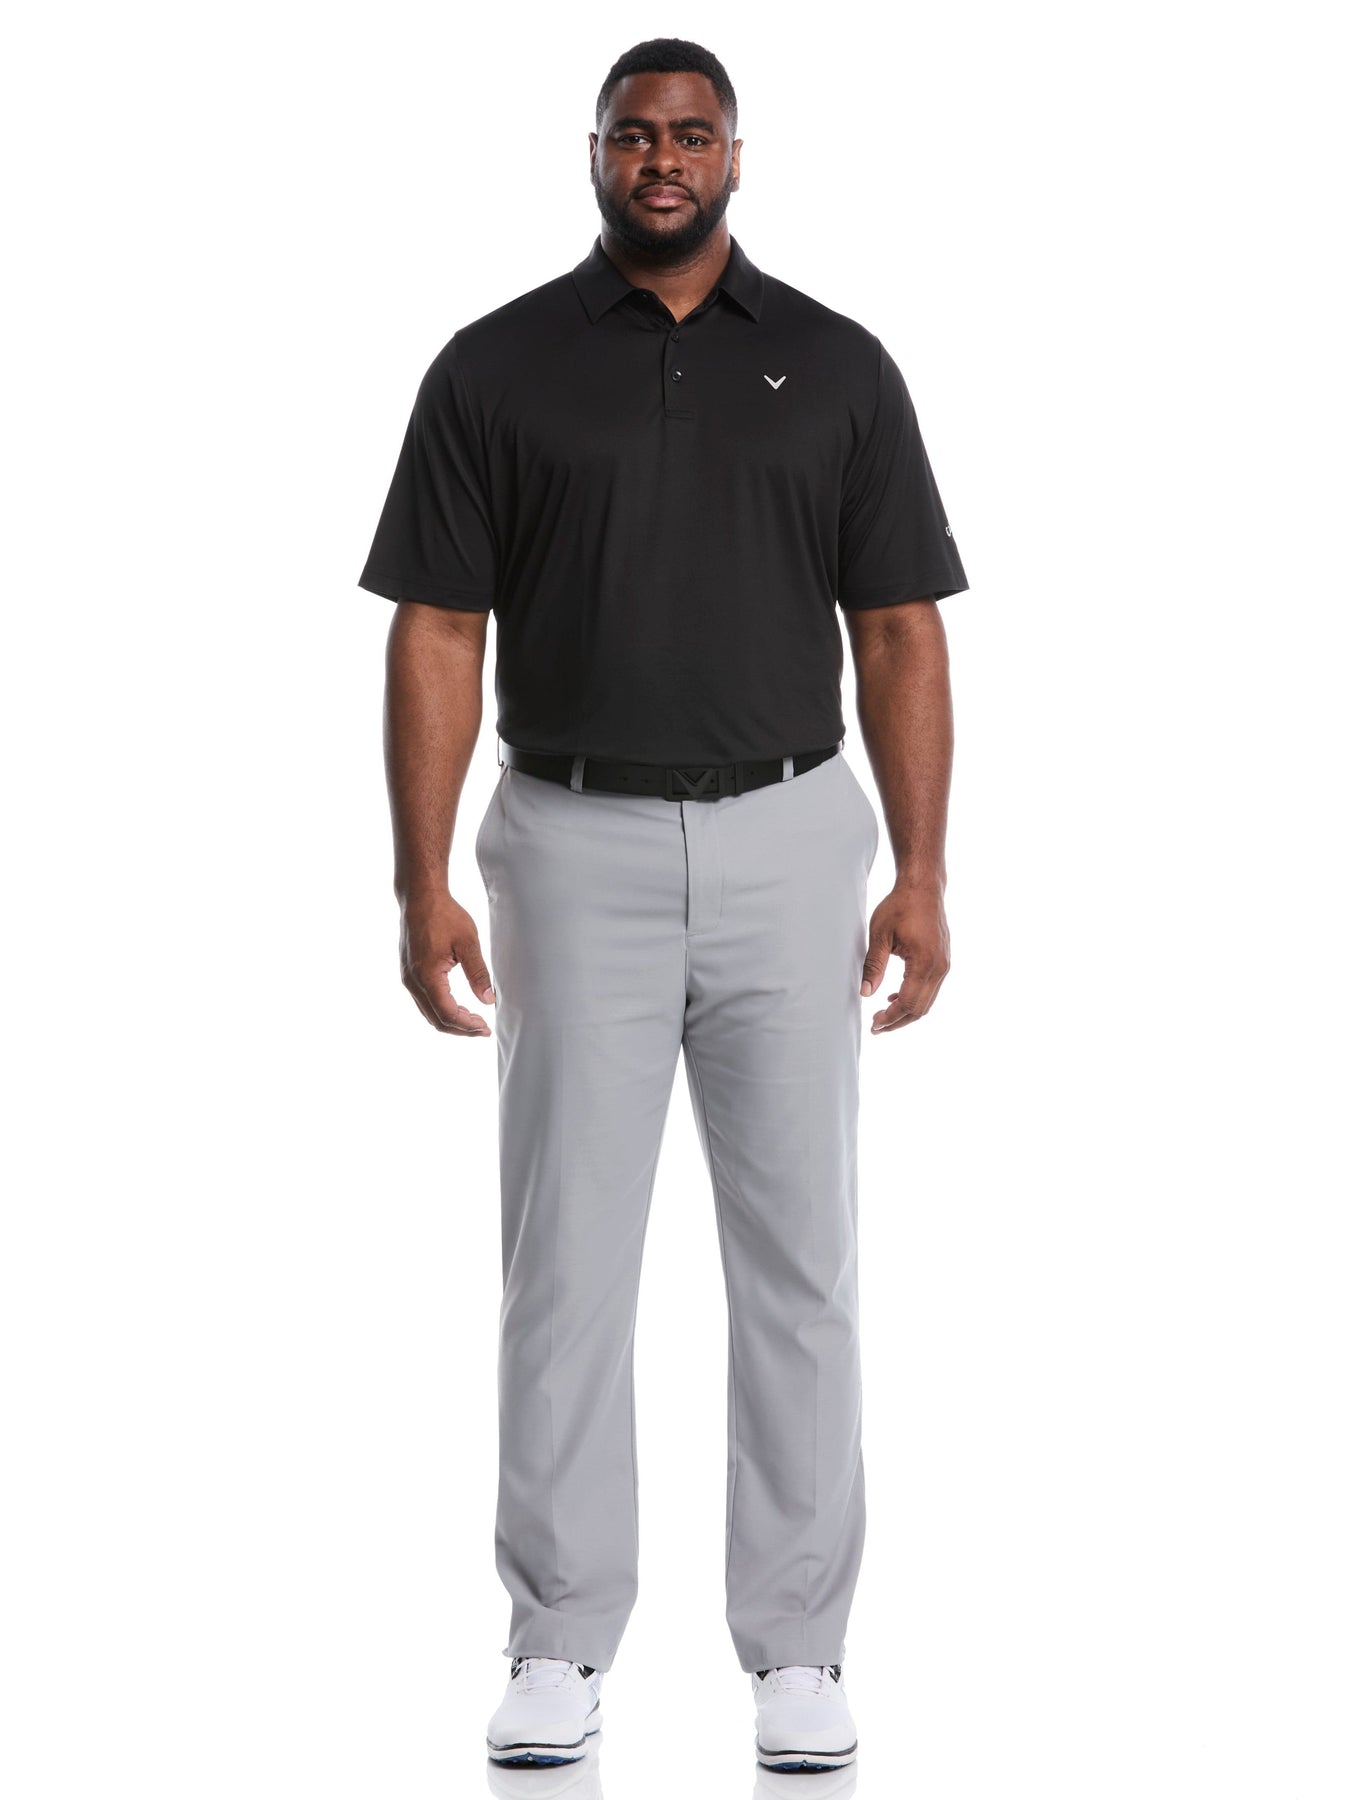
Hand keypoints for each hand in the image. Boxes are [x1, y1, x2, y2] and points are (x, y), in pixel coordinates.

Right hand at [399, 891, 496, 1035]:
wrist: (420, 897)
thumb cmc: (444, 915)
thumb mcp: (468, 943)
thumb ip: (478, 973)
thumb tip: (488, 1000)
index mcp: (427, 976)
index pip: (447, 1014)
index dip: (467, 1026)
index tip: (485, 1028)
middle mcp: (413, 981)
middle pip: (435, 1019)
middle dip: (460, 1028)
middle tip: (482, 1029)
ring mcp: (408, 978)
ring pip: (428, 1012)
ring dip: (450, 1020)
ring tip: (473, 1019)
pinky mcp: (409, 972)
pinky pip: (423, 1001)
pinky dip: (440, 1009)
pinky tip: (457, 1005)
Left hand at [860, 882, 949, 1032]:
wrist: (923, 888)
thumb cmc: (900, 906)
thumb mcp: (880, 935)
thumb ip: (874, 966)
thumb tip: (865, 993)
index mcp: (924, 963)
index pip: (908, 1003)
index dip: (890, 1018)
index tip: (874, 1025)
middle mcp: (939, 968)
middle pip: (920, 1009)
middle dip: (898, 1021)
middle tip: (876, 1027)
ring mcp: (944, 965)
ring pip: (928, 1001)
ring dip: (906, 1012)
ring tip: (883, 1015)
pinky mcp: (943, 961)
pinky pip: (931, 989)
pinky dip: (915, 998)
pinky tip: (896, 996)